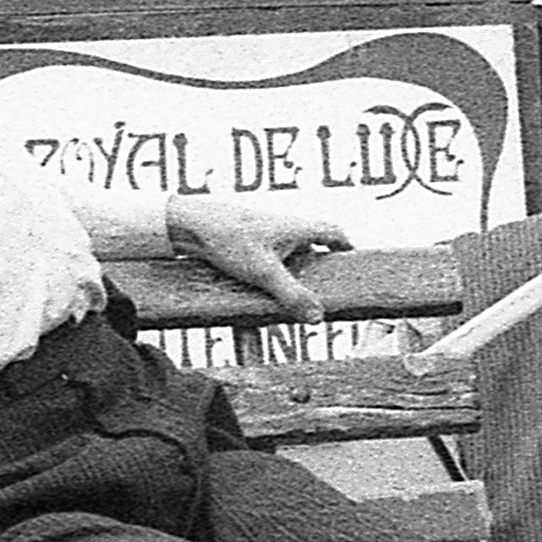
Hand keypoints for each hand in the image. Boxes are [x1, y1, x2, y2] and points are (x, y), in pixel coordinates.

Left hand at [164, 197, 346, 321]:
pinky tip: (262, 293)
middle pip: (313, 245)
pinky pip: (268, 259)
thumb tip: (317, 317)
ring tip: (293, 299)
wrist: (189, 223)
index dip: (345, 247)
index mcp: (298, 226)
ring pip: (289, 254)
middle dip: (318, 267)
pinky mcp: (248, 241)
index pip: (334, 233)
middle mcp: (285, 226)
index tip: (352, 263)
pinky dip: (272, 274)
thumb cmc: (228, 239)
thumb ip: (292, 295)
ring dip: (293, 274)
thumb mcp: (264, 272)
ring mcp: (266, 233)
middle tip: (323, 290)